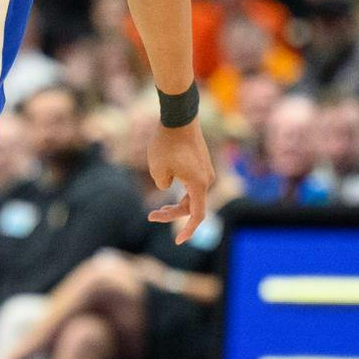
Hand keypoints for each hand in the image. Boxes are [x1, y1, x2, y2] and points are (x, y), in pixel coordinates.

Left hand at [148, 121, 214, 243]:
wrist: (179, 117)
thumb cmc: (166, 144)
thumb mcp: (157, 170)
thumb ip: (163, 184)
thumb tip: (169, 185)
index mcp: (199, 185)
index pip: (197, 215)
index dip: (189, 230)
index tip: (179, 241)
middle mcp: (207, 179)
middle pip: (192, 206)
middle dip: (172, 213)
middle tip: (151, 215)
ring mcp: (206, 170)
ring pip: (191, 194)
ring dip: (175, 202)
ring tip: (158, 207)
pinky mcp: (201, 162)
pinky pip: (192, 182)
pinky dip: (180, 188)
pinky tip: (166, 180)